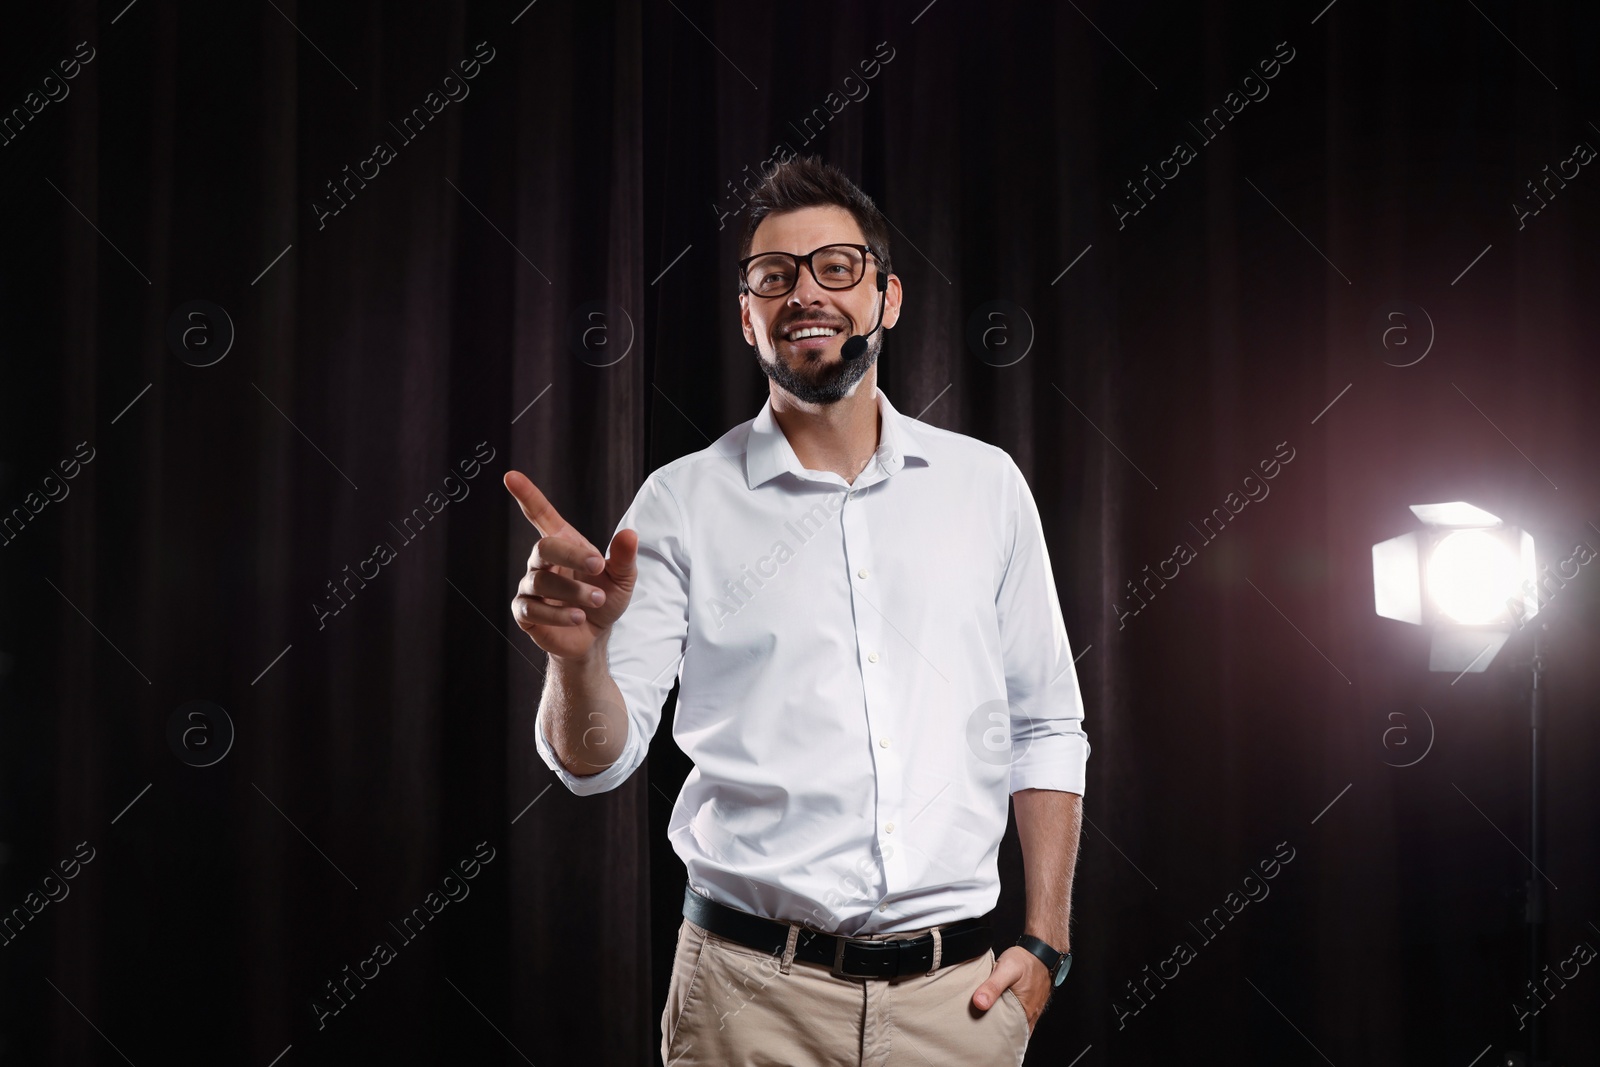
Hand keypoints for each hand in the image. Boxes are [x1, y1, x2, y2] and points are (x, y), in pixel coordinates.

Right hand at [504, 470, 637, 660]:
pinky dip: (559, 614)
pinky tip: (578, 617)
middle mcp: (542, 562)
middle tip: (597, 566)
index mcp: (564, 544)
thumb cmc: (604, 599)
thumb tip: (629, 534)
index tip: (511, 476)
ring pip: (541, 582)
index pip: (541, 515)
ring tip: (596, 600)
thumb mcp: (622, 578)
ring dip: (572, 591)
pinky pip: (533, 609)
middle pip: (544, 548)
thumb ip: (624, 557)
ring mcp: (530, 586)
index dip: (527, 496)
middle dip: (572, 555)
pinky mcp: (525, 612)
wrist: (594, 636)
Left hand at [972, 946, 1053, 1034]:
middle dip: (1000, 1038)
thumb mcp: (1006, 970)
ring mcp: (1032, 1009)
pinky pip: (1020, 1017)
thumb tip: (979, 1003)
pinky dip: (1011, 1019)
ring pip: (1017, 1025)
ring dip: (1005, 1028)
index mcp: (1025, 1012)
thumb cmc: (1026, 959)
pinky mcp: (1030, 1002)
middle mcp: (1030, 1014)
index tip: (983, 1044)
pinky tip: (1000, 1015)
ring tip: (988, 1028)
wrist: (1042, 949)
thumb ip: (992, 986)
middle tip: (983, 1039)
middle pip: (1013, 1033)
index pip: (1011, 1037)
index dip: (998, 1042)